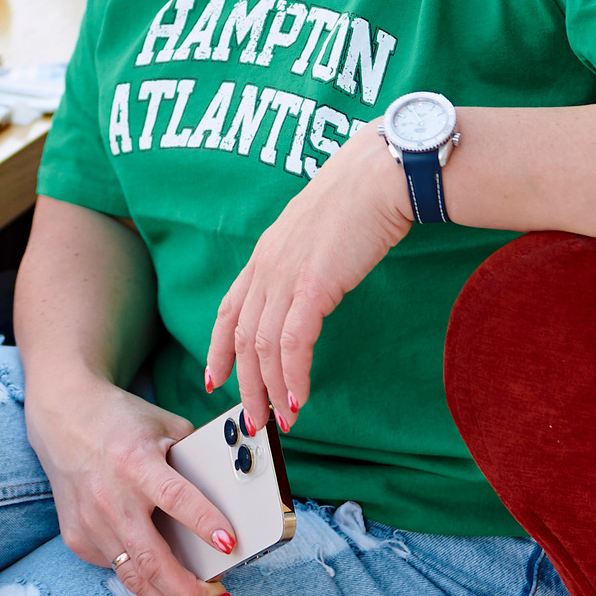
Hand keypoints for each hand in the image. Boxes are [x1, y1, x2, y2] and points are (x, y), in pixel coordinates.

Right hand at [22, 373, 234, 595]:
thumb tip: (232, 495)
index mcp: (135, 462)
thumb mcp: (164, 425)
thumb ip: (195, 457)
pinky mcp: (77, 538)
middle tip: (217, 594)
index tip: (231, 545)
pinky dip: (141, 576)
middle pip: (151, 560)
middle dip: (189, 590)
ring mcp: (90, 522)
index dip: (205, 524)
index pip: (175, 498)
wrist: (63, 417)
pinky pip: (116, 567)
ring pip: (133, 579)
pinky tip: (158, 573)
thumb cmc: (120, 420)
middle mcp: (110, 496)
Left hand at [205, 123, 411, 435]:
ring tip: (282, 421)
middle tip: (253, 420)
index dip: (218, 348)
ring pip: (263, 347)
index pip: (229, 308)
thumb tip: (313, 282)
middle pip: (242, 337)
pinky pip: (293, 344)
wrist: (381, 175)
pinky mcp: (312, 286)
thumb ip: (306, 257)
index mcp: (266, 252)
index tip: (215, 379)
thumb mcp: (319, 229)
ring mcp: (286, 275)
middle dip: (245, 385)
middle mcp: (267, 265)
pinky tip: (300, 399)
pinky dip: (293, 377)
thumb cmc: (362, 196)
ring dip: (271, 390)